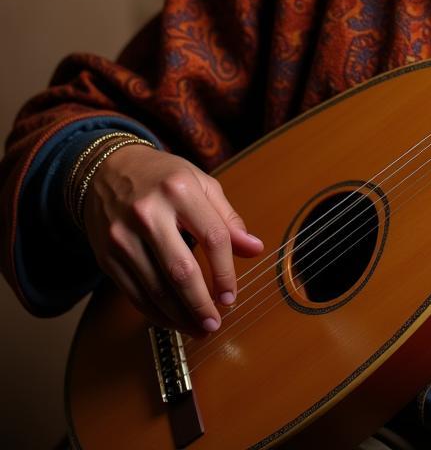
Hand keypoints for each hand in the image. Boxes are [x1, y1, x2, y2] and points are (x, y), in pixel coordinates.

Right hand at [81, 144, 263, 336]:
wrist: (106, 171)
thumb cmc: (162, 177)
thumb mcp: (201, 184)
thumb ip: (228, 219)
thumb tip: (255, 249)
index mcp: (180, 190)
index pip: (213, 237)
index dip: (226, 272)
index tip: (231, 296)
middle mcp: (149, 213)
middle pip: (181, 270)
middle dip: (201, 304)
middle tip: (215, 324)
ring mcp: (123, 237)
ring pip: (155, 289)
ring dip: (180, 316)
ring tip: (198, 328)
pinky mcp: (107, 256)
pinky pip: (134, 294)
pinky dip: (155, 313)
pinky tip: (172, 320)